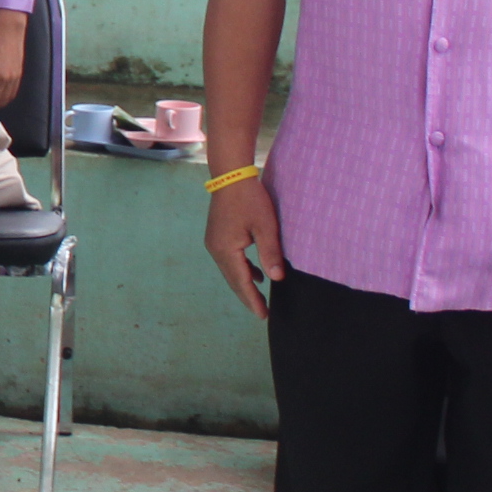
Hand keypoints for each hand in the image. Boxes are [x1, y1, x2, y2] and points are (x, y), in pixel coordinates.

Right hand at [205, 176, 287, 319]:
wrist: (231, 176)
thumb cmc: (250, 199)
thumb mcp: (265, 226)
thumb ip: (270, 253)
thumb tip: (277, 278)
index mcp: (226, 250)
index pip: (241, 281)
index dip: (252, 299)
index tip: (263, 315)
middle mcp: (216, 250)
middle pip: (232, 280)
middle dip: (247, 296)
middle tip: (261, 313)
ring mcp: (214, 242)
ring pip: (230, 271)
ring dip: (244, 284)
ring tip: (258, 298)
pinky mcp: (217, 236)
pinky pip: (230, 260)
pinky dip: (242, 270)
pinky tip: (255, 273)